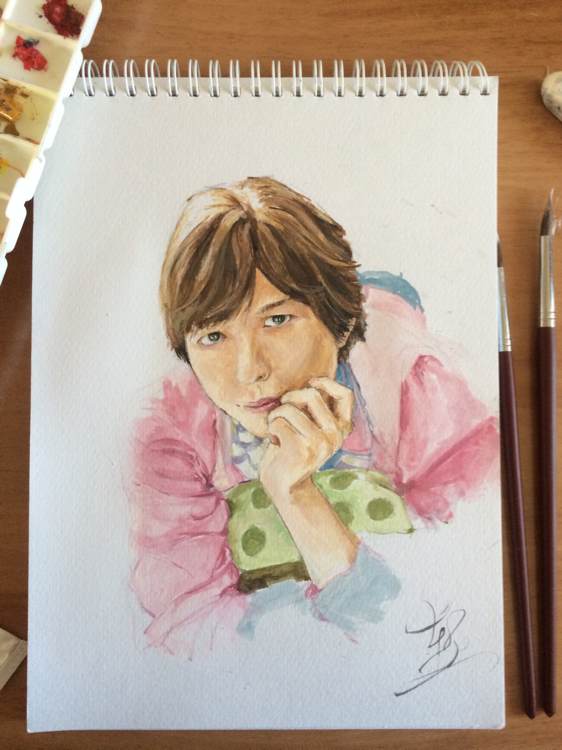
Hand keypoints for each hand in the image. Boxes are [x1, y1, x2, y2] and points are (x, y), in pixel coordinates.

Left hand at [259, 377, 353, 500]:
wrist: (285, 486)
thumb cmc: (292, 449)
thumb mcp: (310, 426)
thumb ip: (314, 408)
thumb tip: (311, 381)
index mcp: (342, 428)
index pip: (346, 395)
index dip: (327, 383)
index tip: (310, 383)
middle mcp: (336, 435)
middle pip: (312, 395)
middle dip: (290, 398)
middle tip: (281, 411)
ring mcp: (321, 444)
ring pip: (291, 410)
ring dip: (276, 415)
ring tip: (276, 428)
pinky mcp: (302, 451)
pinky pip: (279, 423)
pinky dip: (271, 429)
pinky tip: (275, 441)